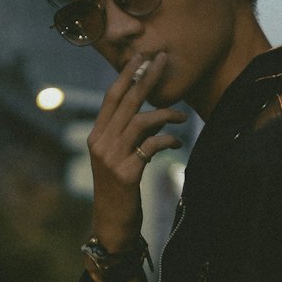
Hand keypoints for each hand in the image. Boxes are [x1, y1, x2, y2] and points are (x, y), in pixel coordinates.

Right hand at [87, 52, 186, 249]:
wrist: (111, 224)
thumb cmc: (120, 190)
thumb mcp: (118, 159)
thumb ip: (127, 136)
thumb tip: (151, 114)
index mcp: (97, 136)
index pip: (111, 97)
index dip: (126, 74)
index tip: (142, 56)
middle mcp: (101, 143)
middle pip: (127, 101)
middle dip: (147, 77)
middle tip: (164, 59)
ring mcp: (112, 158)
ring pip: (141, 121)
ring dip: (166, 114)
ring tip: (184, 116)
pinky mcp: (126, 173)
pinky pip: (151, 146)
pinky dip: (168, 140)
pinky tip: (177, 144)